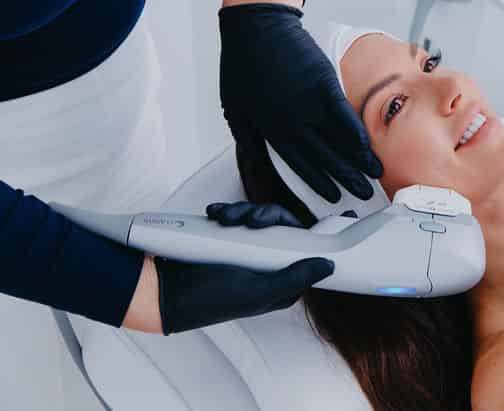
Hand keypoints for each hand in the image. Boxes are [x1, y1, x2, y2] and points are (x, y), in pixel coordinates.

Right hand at [121, 201, 332, 334]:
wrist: (161, 290)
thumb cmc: (206, 299)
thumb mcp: (256, 291)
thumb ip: (295, 278)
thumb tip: (329, 265)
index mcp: (279, 281)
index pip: (308, 250)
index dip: (315, 232)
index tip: (334, 218)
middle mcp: (265, 264)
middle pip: (284, 227)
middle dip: (266, 217)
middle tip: (249, 221)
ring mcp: (245, 249)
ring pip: (260, 218)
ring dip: (243, 213)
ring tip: (222, 219)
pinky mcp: (226, 237)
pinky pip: (237, 216)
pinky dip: (228, 211)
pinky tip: (216, 214)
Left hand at [219, 2, 381, 202]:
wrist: (256, 27)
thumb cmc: (242, 66)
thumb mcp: (235, 109)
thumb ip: (250, 140)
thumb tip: (257, 164)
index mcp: (269, 129)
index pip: (298, 165)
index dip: (318, 183)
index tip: (333, 197)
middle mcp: (290, 121)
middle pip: (324, 157)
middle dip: (345, 178)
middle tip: (363, 193)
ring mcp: (308, 103)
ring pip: (337, 139)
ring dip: (359, 159)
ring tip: (375, 172)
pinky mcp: (322, 84)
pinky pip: (343, 115)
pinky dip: (356, 132)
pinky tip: (368, 145)